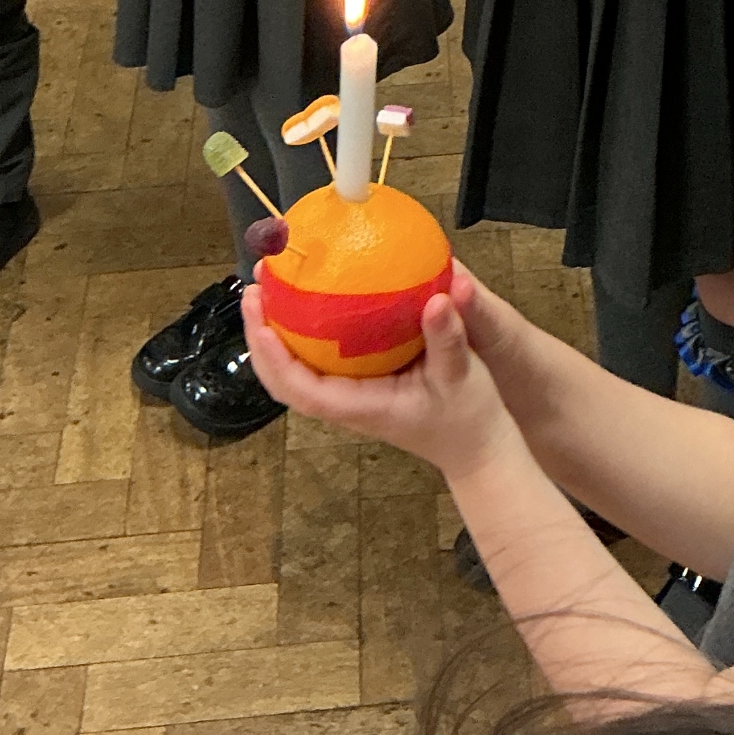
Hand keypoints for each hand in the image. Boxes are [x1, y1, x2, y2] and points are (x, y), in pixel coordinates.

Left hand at [242, 264, 522, 482]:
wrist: (478, 446)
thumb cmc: (468, 417)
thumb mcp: (463, 375)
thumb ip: (447, 338)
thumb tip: (434, 299)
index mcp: (359, 407)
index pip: (300, 388)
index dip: (274, 356)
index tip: (261, 319)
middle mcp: (346, 403)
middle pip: (284, 378)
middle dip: (261, 335)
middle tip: (255, 288)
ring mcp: (349, 396)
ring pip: (297, 368)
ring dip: (277, 331)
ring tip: (270, 288)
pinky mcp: (360, 384)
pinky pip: (320, 359)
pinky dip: (306, 332)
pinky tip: (314, 300)